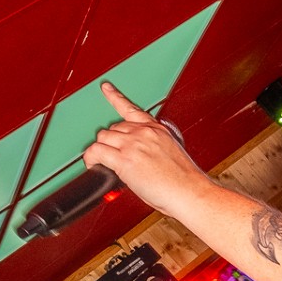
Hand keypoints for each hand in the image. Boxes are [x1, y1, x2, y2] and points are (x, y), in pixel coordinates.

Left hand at [82, 84, 205, 216]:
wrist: (190, 192)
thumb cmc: (184, 181)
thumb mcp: (172, 154)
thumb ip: (152, 148)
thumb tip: (138, 157)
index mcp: (157, 129)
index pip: (131, 109)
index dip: (115, 97)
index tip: (106, 88)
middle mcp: (144, 132)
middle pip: (113, 127)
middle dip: (111, 141)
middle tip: (113, 156)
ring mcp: (133, 144)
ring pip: (102, 137)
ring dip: (101, 149)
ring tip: (104, 163)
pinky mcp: (124, 159)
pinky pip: (96, 151)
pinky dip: (91, 158)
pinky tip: (94, 165)